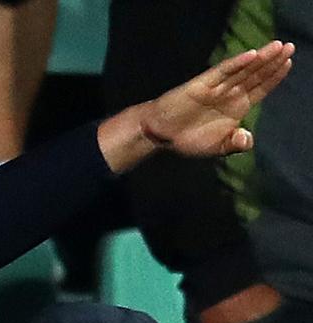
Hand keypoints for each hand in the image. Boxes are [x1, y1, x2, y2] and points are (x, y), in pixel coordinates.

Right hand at [99, 40, 294, 172]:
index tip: (288, 63)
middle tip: (290, 47)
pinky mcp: (202, 84)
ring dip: (260, 58)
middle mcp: (229, 93)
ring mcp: (216, 87)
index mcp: (236, 106)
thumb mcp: (217, 147)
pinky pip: (221, 72)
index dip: (274, 76)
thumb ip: (234, 144)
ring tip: (278, 46)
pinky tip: (251, 56)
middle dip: (273, 61)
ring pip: (242, 70)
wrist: (161, 135)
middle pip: (255, 74)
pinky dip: (236, 64)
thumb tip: (247, 139)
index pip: (260, 87)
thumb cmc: (189, 139)